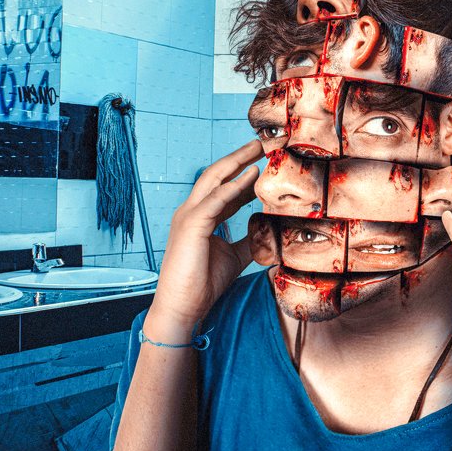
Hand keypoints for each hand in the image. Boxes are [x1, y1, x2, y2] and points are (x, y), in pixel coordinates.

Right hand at [148, 139, 262, 332]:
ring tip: (260, 149)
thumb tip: (269, 231)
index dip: (245, 172)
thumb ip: (248, 240)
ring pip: (215, 178)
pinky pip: (216, 199)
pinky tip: (252, 176)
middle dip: (241, 156)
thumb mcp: (235, 256)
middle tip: (265, 143)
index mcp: (201, 216)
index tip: (268, 162)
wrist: (182, 307)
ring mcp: (189, 215)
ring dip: (239, 162)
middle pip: (218, 173)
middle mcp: (192, 210)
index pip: (225, 186)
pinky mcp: (192, 225)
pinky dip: (234, 186)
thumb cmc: (202, 283)